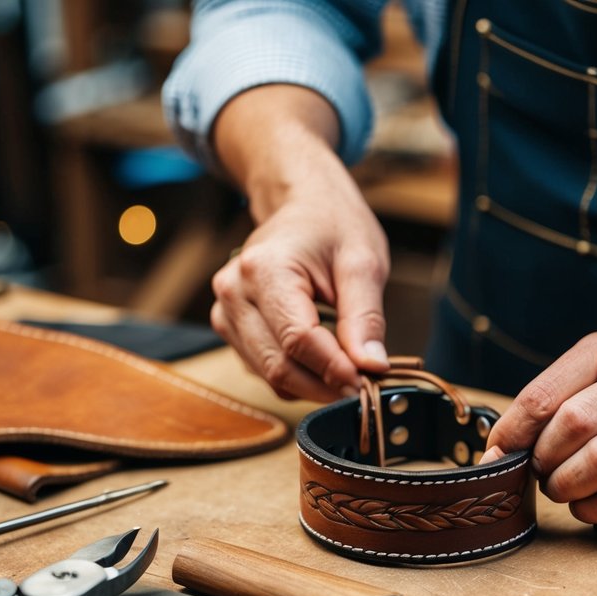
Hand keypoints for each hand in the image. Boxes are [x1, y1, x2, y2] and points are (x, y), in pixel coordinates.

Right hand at [211, 187, 389, 400]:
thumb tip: (371, 367)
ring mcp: (226, 311)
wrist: (302, 206)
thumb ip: (365, 317)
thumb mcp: (363, 263)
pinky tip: (324, 360)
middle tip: (365, 388)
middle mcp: (234, 292)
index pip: (297, 339)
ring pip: (270, 374)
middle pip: (279, 364)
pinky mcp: (230, 327)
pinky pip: (265, 370)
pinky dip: (298, 377)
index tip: (367, 383)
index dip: (334, 369)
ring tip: (349, 371)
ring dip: (313, 385)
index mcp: (265, 269)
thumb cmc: (333, 226)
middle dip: (325, 384)